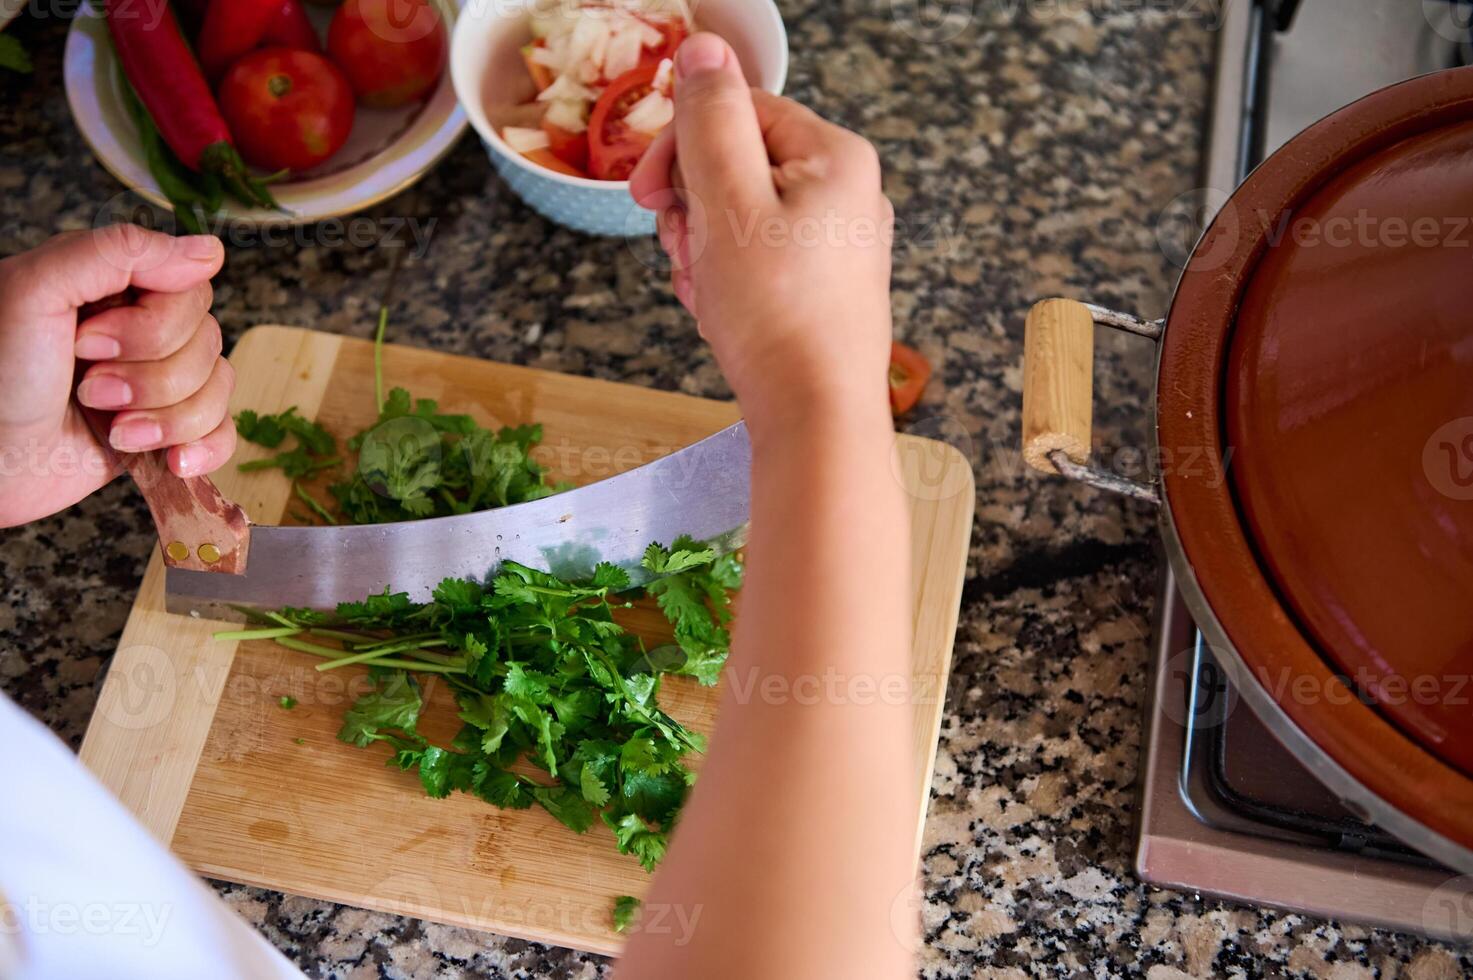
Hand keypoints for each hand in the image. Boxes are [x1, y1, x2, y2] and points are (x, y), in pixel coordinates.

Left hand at [0, 225, 232, 528]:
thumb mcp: (36, 291)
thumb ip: (118, 252)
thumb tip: (211, 250)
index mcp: (118, 288)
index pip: (190, 291)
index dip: (154, 327)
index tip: (87, 343)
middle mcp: (144, 333)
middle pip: (210, 343)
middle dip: (153, 379)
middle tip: (88, 389)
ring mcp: (159, 385)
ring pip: (219, 391)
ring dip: (167, 420)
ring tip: (112, 429)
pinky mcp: (167, 433)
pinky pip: (224, 434)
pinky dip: (203, 449)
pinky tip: (169, 460)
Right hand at [629, 33, 894, 429]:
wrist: (815, 419)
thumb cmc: (778, 317)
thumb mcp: (729, 202)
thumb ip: (711, 120)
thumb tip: (704, 48)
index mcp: (835, 157)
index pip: (738, 111)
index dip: (681, 148)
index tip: (646, 195)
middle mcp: (847, 193)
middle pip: (737, 164)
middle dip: (692, 207)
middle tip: (684, 250)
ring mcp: (837, 244)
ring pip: (739, 217)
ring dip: (702, 249)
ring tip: (706, 291)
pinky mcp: (823, 288)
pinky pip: (757, 260)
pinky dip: (726, 281)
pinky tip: (721, 313)